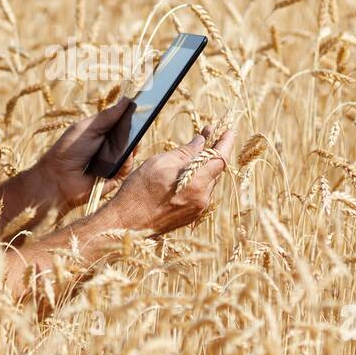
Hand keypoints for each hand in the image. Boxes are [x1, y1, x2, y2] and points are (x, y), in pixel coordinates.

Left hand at [31, 98, 136, 210]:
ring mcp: (115, 161)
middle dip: (138, 128)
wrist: (59, 179)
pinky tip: (121, 158)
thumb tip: (127, 100)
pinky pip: (128, 166)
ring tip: (130, 140)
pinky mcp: (117, 176)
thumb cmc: (68, 151)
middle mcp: (111, 146)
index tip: (146, 104)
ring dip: (131, 145)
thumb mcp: (87, 128)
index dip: (134, 115)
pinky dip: (126, 161)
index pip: (124, 121)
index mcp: (104, 132)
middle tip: (144, 120)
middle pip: (132, 134)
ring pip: (133, 150)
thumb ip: (107, 116)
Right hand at [105, 126, 235, 234]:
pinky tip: (181, 175)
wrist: (126, 223)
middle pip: (214, 170)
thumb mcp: (160, 163)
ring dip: (201, 168)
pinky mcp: (190, 216)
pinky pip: (199, 193)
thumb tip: (201, 140)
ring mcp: (197, 209)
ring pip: (206, 182)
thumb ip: (185, 152)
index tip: (229, 131)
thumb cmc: (139, 191)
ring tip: (188, 156)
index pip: (221, 158)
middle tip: (207, 136)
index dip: (226, 143)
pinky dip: (195, 181)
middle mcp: (202, 198)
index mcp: (197, 183)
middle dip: (211, 153)